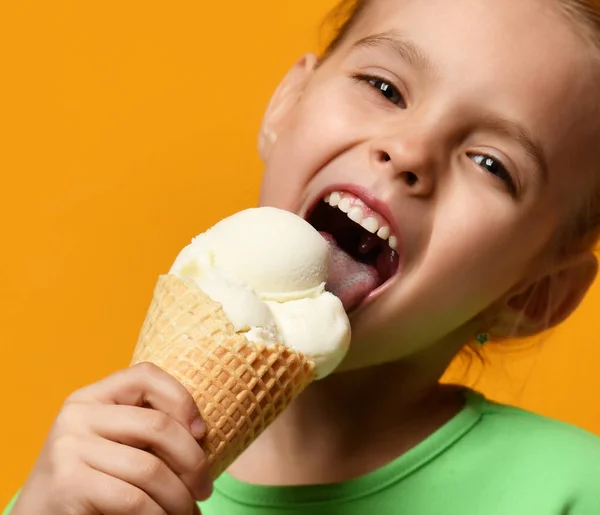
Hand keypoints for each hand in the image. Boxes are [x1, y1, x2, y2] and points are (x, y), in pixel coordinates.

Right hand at [12, 362, 211, 513]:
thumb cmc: (91, 482)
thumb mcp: (115, 444)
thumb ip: (145, 430)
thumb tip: (201, 434)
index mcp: (92, 397)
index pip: (145, 376)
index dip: (182, 400)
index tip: (202, 433)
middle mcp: (77, 415)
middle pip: (157, 425)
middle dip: (193, 461)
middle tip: (204, 489)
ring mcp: (69, 447)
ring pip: (150, 468)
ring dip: (179, 497)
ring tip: (187, 512)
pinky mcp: (69, 484)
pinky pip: (134, 499)